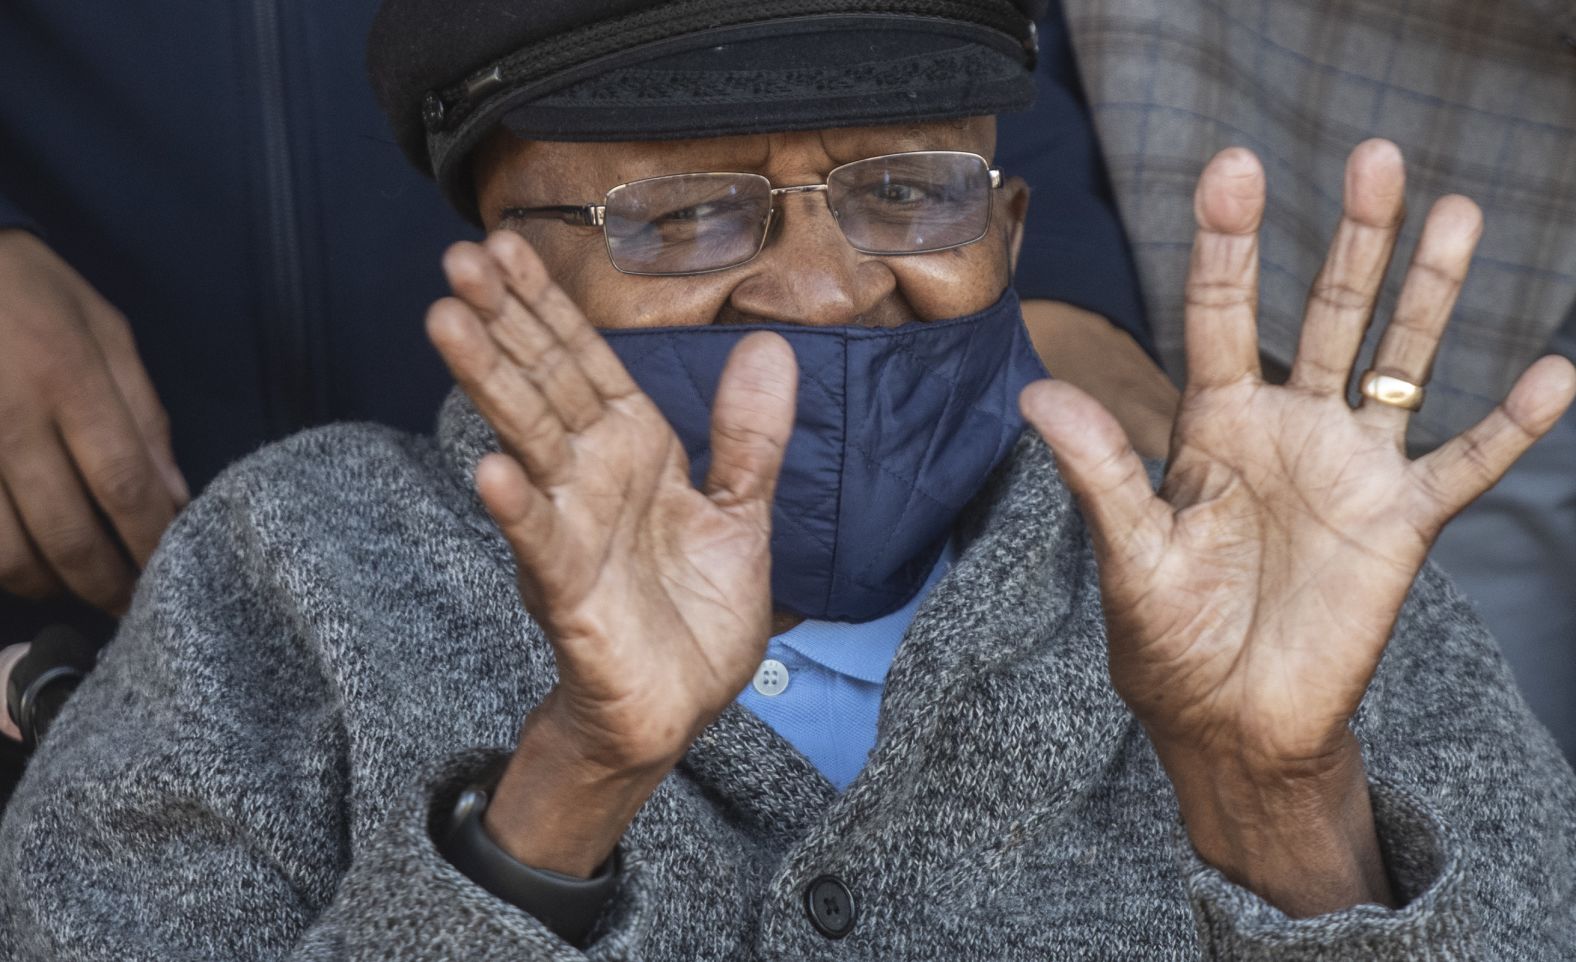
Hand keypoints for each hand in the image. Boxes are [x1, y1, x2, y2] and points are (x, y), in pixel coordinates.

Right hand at [0, 231, 188, 613]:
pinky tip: (22, 563)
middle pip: (66, 530)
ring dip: (47, 584)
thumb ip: (144, 414)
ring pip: (3, 549)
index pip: (124, 484)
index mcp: (69, 380)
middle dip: (106, 581)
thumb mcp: (107, 331)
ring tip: (76, 589)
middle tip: (130, 606)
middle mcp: (8, 418)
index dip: (151, 539)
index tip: (172, 570)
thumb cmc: (34, 292)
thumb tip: (175, 496)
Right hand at [425, 231, 796, 874]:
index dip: (547, 304)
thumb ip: (748, 436)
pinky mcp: (570, 594)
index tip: (505, 244)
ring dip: (489, 385)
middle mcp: (592, 478)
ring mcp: (574, 530)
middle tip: (457, 259)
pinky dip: (518, 510)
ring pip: (527, 444)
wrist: (681, 705)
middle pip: (545, 384)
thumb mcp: (739, 513)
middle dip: (504, 321)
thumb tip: (768, 346)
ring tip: (447, 324)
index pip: (584, 360)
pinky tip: (491, 472)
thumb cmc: (696, 613)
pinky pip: (543, 545)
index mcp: (633, 450)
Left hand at [1022, 141, 1575, 912]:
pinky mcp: (1400, 523)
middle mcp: (1286, 429)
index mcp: (1213, 428)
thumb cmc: (1170, 641)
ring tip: (1459, 213)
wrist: (1232, 721)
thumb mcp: (1130, 556)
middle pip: (1325, 314)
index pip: (1219, 317)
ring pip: (1397, 362)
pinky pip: (1465, 462)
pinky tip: (1554, 372)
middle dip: (1351, 241)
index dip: (1225, 245)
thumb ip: (1100, 473)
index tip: (1232, 170)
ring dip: (1429, 296)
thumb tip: (1037, 395)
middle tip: (1374, 158)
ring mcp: (1348, 469)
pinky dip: (1510, 425)